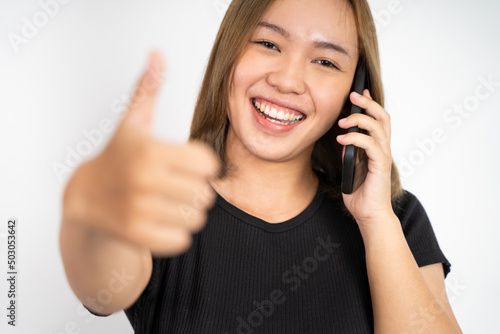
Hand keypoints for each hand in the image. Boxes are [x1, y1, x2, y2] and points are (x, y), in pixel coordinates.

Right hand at [64, 51, 219, 255]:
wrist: (85, 198)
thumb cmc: (118, 157)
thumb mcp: (132, 122)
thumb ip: (148, 89)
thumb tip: (157, 54)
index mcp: (150, 150)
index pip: (209, 164)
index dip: (202, 165)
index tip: (187, 164)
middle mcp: (144, 180)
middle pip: (206, 193)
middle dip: (196, 190)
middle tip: (177, 186)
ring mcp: (139, 211)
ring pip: (196, 218)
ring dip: (188, 212)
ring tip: (169, 202)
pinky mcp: (136, 236)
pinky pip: (182, 239)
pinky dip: (177, 232)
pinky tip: (161, 219)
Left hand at [336, 89, 393, 226]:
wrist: (369, 215)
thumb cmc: (360, 194)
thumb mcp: (350, 168)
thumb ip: (349, 153)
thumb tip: (343, 138)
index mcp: (377, 148)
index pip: (378, 120)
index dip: (370, 104)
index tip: (359, 92)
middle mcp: (383, 149)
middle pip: (382, 118)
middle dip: (368, 103)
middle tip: (353, 95)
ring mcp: (383, 157)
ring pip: (379, 128)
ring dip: (360, 120)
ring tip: (343, 120)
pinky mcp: (380, 166)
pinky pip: (370, 146)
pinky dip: (356, 138)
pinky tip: (342, 138)